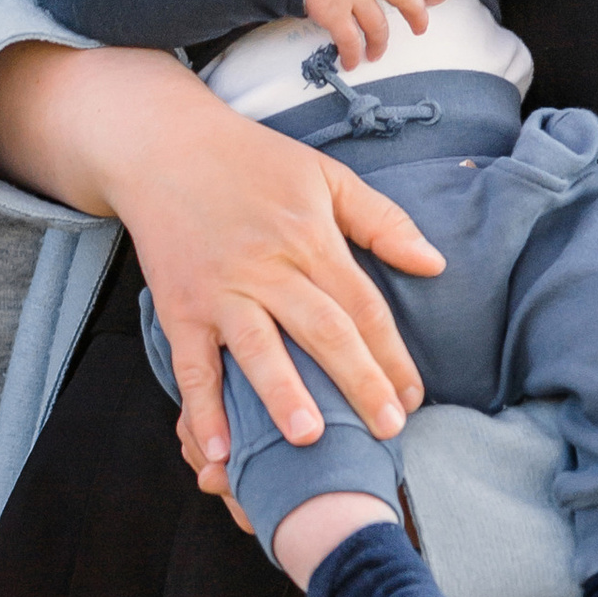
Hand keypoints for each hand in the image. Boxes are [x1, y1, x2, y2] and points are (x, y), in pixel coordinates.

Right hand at [0, 47, 444, 471]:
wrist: (161, 147)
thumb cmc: (250, 161)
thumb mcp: (324, 175)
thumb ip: (382, 221)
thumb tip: (435, 264)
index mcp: (310, 238)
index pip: (363, 305)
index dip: (392, 355)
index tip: (413, 399)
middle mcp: (268, 268)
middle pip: (323, 331)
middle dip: (359, 383)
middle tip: (388, 432)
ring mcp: (220, 290)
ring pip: (258, 348)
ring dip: (283, 394)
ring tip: (310, 438)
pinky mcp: (179, 307)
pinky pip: (192, 365)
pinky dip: (203, 408)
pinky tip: (220, 450)